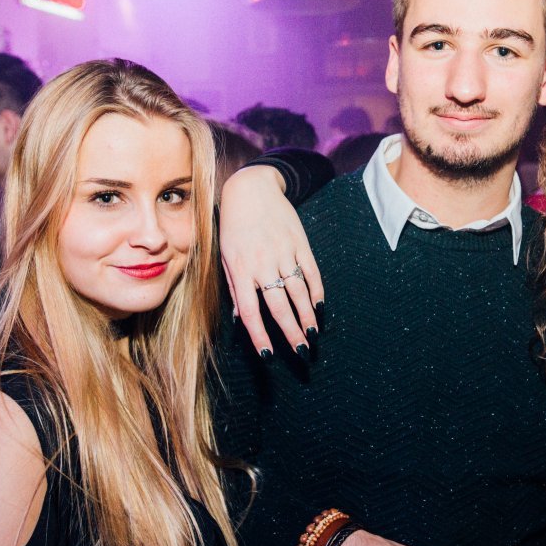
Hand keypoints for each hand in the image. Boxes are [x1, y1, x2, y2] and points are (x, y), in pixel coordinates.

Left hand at [218, 165, 322, 355]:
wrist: (251, 190)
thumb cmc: (233, 227)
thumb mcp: (226, 257)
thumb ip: (235, 288)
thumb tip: (241, 320)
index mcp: (241, 270)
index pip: (251, 311)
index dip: (260, 336)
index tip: (268, 355)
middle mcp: (262, 264)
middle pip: (279, 306)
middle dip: (291, 332)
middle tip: (301, 352)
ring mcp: (284, 253)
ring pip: (298, 292)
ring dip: (308, 316)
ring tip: (313, 335)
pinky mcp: (300, 243)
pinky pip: (311, 272)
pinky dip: (317, 292)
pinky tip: (320, 308)